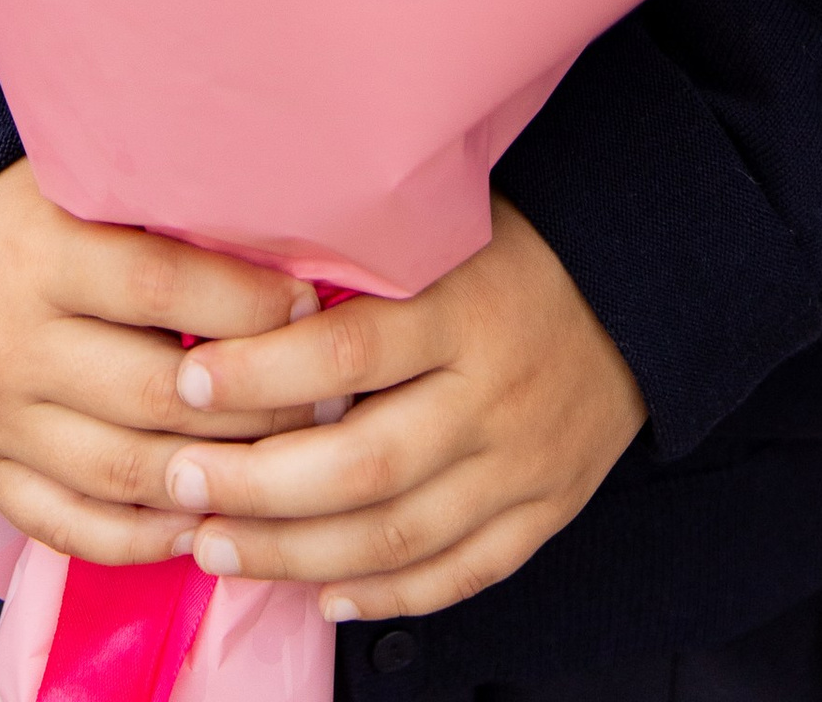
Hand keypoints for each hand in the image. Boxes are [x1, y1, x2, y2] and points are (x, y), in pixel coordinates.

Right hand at [0, 163, 319, 566]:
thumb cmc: (33, 214)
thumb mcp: (84, 186)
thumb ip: (165, 216)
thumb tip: (288, 249)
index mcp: (43, 254)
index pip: (160, 287)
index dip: (245, 306)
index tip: (308, 310)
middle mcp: (13, 342)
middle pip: (153, 395)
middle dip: (252, 409)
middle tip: (322, 403)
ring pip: (121, 474)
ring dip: (213, 483)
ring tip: (283, 473)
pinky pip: (72, 528)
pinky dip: (144, 540)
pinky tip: (204, 527)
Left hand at [152, 193, 646, 622]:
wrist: (640, 288)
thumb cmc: (514, 247)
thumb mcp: (443, 227)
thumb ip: (360, 260)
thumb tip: (234, 282)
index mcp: (464, 306)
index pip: (349, 350)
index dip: (262, 371)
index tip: (187, 378)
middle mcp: (493, 392)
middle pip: (365, 463)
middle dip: (258, 485)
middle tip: (181, 482)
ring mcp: (524, 462)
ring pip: (400, 534)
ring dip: (298, 554)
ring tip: (218, 548)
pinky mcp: (547, 510)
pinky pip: (460, 572)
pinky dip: (387, 595)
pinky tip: (322, 595)